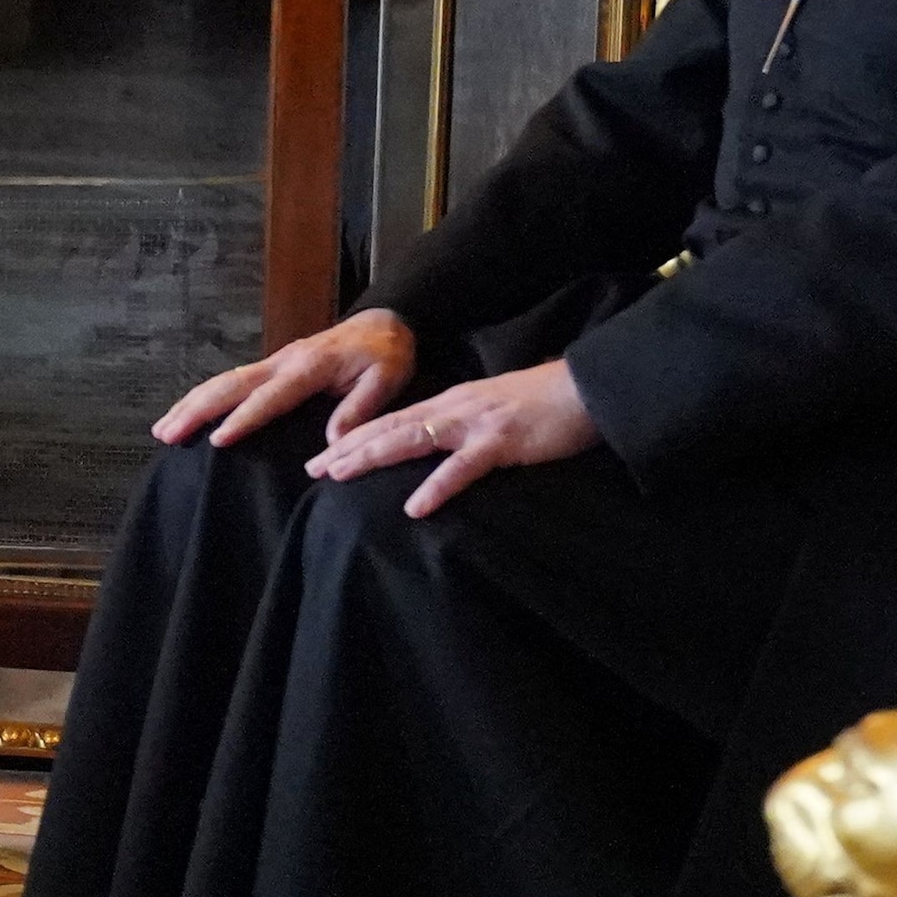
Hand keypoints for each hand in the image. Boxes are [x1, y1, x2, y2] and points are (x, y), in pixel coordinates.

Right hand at [154, 308, 419, 449]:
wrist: (386, 321)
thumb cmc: (387, 354)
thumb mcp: (386, 380)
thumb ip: (358, 409)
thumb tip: (331, 443)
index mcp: (308, 367)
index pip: (269, 397)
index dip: (242, 419)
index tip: (216, 440)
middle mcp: (283, 362)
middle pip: (230, 385)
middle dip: (196, 410)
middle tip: (165, 435)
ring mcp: (274, 362)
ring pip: (223, 382)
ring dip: (191, 404)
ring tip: (162, 429)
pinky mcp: (273, 367)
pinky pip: (232, 382)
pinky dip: (205, 398)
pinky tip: (189, 413)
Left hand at [303, 354, 598, 518]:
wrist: (586, 389)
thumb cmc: (542, 406)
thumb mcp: (489, 413)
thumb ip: (460, 431)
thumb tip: (434, 454)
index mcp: (449, 404)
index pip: (390, 420)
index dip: (353, 437)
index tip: (320, 456)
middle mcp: (452, 409)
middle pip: (388, 428)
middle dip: (347, 448)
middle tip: (310, 470)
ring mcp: (474, 424)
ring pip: (411, 439)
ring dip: (372, 457)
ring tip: (338, 476)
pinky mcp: (501, 442)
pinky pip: (462, 468)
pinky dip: (436, 487)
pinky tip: (414, 507)